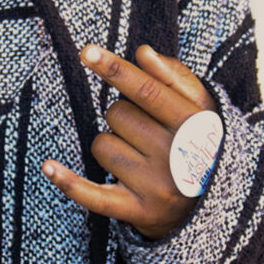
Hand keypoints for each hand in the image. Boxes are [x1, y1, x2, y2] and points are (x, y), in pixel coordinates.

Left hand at [43, 44, 216, 240]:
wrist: (215, 204)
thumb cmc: (199, 142)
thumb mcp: (200, 108)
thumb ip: (175, 77)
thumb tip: (144, 54)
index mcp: (194, 126)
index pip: (147, 92)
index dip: (115, 70)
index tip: (87, 52)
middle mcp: (176, 157)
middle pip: (118, 115)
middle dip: (122, 115)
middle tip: (146, 130)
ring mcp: (156, 186)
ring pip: (101, 145)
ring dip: (111, 145)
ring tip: (139, 157)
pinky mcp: (138, 212)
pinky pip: (93, 195)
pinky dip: (69, 182)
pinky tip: (48, 167)